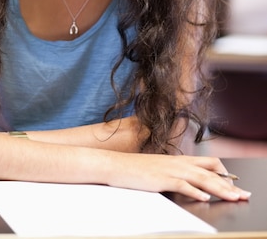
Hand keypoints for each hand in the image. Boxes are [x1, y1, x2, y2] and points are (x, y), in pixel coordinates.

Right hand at [111, 153, 250, 201]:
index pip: (208, 163)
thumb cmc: (136, 170)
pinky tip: (204, 198)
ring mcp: (170, 170)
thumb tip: (190, 185)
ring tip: (233, 197)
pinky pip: (182, 184)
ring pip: (201, 178)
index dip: (224, 173)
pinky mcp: (161, 179)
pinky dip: (195, 192)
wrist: (116, 165)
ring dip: (219, 189)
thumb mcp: (160, 170)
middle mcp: (178, 163)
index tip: (234, 184)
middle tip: (243, 195)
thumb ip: (175, 174)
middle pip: (210, 171)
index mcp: (179, 160)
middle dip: (229, 184)